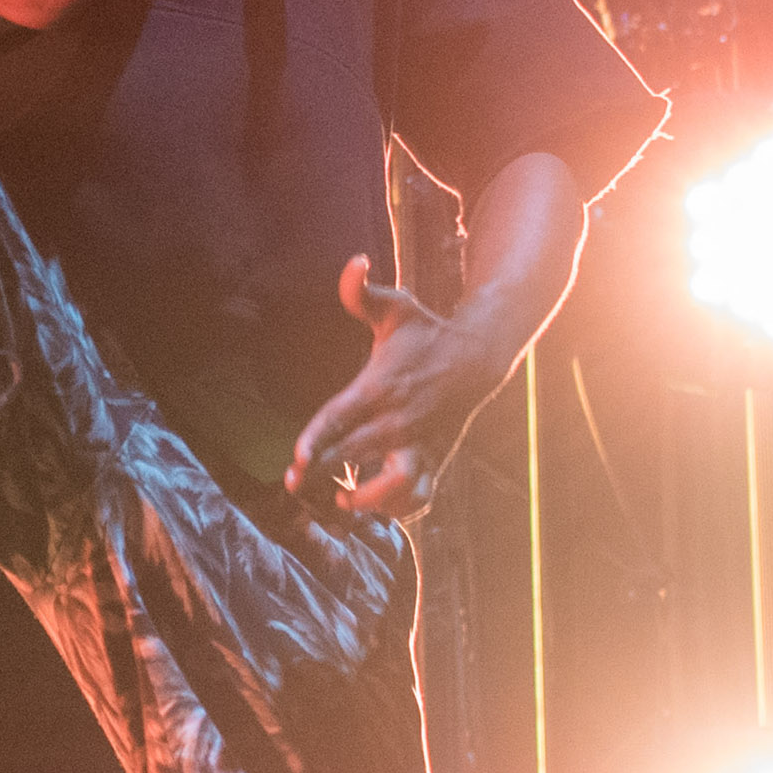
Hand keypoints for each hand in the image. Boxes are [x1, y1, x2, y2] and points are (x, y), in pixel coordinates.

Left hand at [286, 255, 504, 520]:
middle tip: (293, 484)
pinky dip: (400, 509)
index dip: (318, 439)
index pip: (342, 416)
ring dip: (368, 499)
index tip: (296, 458)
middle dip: (323, 472)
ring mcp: (419, 443)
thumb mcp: (396, 308)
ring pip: (397, 486)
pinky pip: (421, 496)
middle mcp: (399, 420)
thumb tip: (353, 262)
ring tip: (342, 499)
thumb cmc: (427, 332)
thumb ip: (362, 293)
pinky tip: (373, 504)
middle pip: (356, 453)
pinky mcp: (434, 459)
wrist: (479, 357)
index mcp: (380, 387)